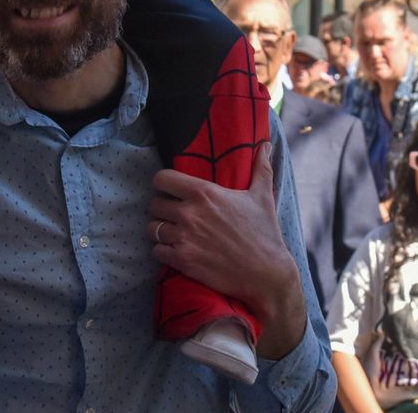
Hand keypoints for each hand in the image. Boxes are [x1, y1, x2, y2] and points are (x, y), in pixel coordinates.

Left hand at [147, 143, 306, 359]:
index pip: (162, 179)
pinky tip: (175, 250)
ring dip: (160, 230)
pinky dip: (163, 250)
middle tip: (172, 214)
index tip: (169, 189)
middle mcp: (189, 214)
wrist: (266, 273)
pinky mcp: (182, 261)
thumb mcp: (262, 196)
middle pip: (153, 204)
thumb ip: (260, 167)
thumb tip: (266, 145)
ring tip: (172, 232)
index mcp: (204, 193)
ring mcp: (183, 238)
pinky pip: (156, 251)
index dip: (163, 183)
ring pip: (151, 229)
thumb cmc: (264, 232)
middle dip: (161, 208)